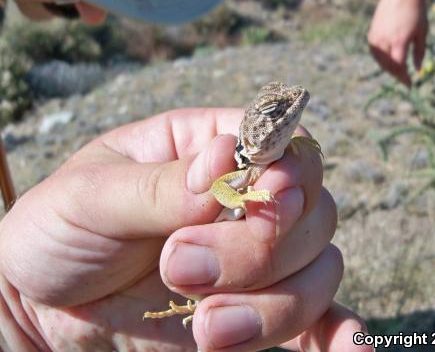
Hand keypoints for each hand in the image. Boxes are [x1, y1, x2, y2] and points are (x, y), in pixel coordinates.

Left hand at [0, 109, 370, 350]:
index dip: (288, 167)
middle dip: (258, 249)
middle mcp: (246, 199)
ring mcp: (258, 260)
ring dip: (273, 303)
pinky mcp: (260, 311)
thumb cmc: (61, 231)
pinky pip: (320, 319)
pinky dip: (342, 334)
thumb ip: (158, 184)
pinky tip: (352, 350)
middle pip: (310, 211)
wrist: (46, 306)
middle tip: (180, 267)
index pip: (281, 141)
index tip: (263, 195)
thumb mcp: (89, 197)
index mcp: (210, 149)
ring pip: (319, 269)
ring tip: (204, 326)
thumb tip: (224, 165)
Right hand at [367, 0, 427, 86]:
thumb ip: (419, 53)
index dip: (404, 78)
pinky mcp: (371, 33)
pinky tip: (388, 60)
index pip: (399, 67)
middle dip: (397, 74)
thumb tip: (418, 70)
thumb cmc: (416, 12)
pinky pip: (375, 52)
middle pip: (388, 66)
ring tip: (397, 71)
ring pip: (380, 61)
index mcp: (399, 42)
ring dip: (388, 68)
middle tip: (405, 79)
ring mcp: (376, 37)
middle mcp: (385, 41)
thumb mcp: (422, 33)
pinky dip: (381, 59)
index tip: (410, 84)